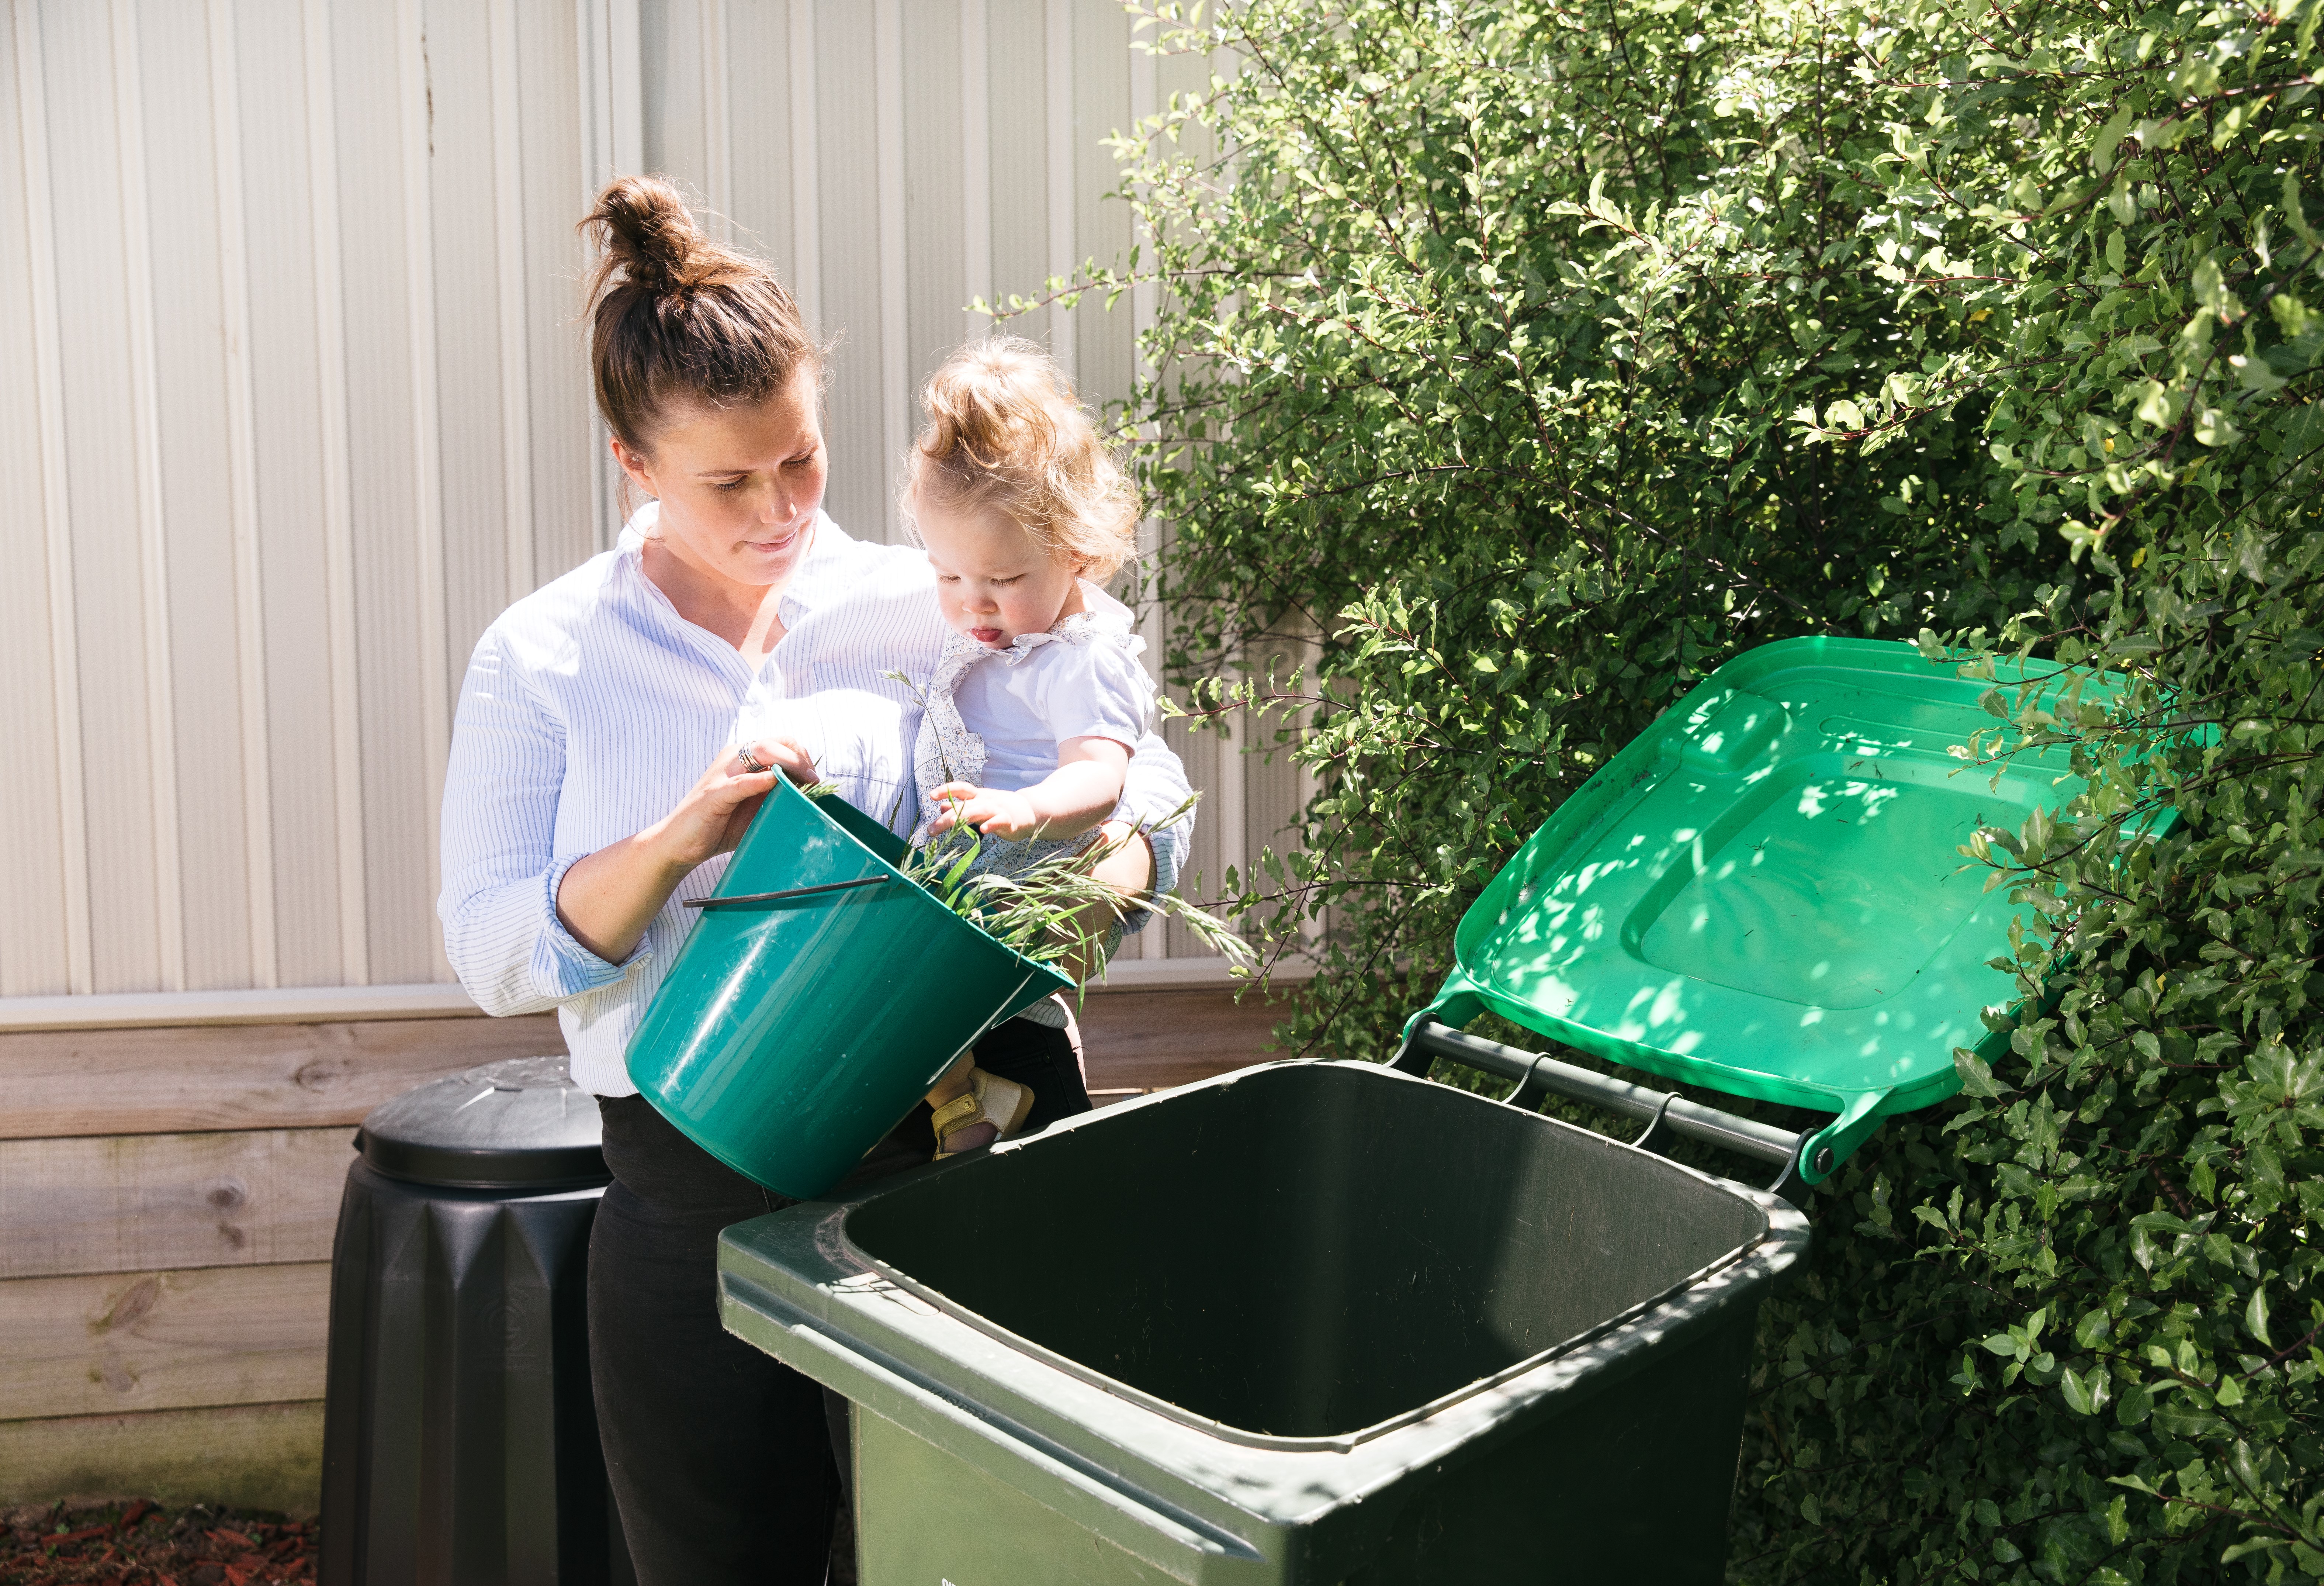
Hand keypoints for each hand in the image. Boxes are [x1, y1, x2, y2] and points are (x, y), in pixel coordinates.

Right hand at [650, 737, 817, 871]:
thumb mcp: (755, 808)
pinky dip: (758, 781)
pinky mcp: (714, 794)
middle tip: (814, 781)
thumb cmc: (720, 826)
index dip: (802, 756)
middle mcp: (733, 759)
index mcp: (743, 759)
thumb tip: (811, 793)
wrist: (680, 844)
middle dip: (800, 758)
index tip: (815, 778)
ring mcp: (722, 774)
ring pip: (761, 752)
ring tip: (804, 781)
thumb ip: (777, 796)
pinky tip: (773, 782)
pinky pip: (740, 782)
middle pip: (775, 743)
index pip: (781, 743)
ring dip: (788, 764)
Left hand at [929, 782, 1041, 840]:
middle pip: (964, 805)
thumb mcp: (979, 806)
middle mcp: (986, 801)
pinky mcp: (1010, 822)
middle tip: (931, 830)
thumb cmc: (1000, 809)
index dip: (946, 789)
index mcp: (978, 796)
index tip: (931, 795)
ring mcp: (998, 810)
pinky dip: (992, 824)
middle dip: (946, 817)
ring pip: (979, 811)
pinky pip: (1000, 821)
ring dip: (962, 817)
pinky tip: (984, 830)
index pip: (961, 789)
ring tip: (947, 825)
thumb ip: (961, 807)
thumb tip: (940, 807)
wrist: (1030, 810)